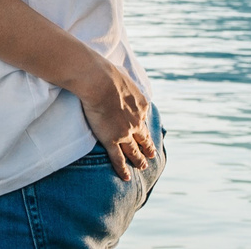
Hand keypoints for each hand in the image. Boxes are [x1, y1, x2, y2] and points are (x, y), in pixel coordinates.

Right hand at [66, 54, 153, 179]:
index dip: (144, 126)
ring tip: (142, 166)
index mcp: (140, 105)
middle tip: (151, 154)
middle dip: (147, 147)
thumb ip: (123, 82)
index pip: (143, 118)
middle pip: (143, 137)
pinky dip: (123, 169)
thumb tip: (119, 76)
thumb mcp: (123, 75)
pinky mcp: (112, 140)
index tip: (144, 131)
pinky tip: (127, 177)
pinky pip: (118, 159)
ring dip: (139, 160)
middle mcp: (136, 121)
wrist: (99, 81)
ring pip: (134, 151)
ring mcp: (125, 133)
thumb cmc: (107, 73)